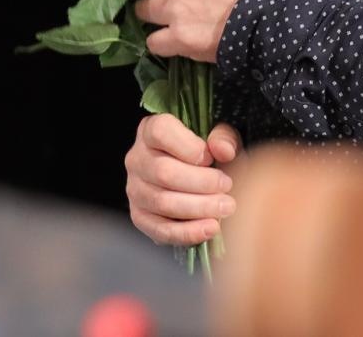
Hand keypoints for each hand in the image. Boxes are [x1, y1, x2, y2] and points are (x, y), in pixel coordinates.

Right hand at [124, 115, 242, 245]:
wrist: (195, 181)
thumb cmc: (206, 155)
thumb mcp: (218, 139)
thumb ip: (223, 139)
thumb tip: (224, 151)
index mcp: (150, 129)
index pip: (160, 132)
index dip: (189, 147)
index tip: (211, 158)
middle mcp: (136, 158)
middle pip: (163, 172)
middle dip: (201, 183)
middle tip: (227, 187)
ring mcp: (134, 188)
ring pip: (162, 202)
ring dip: (198, 208)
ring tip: (224, 207)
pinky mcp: (139, 216)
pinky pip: (160, 228)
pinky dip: (187, 232)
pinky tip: (210, 228)